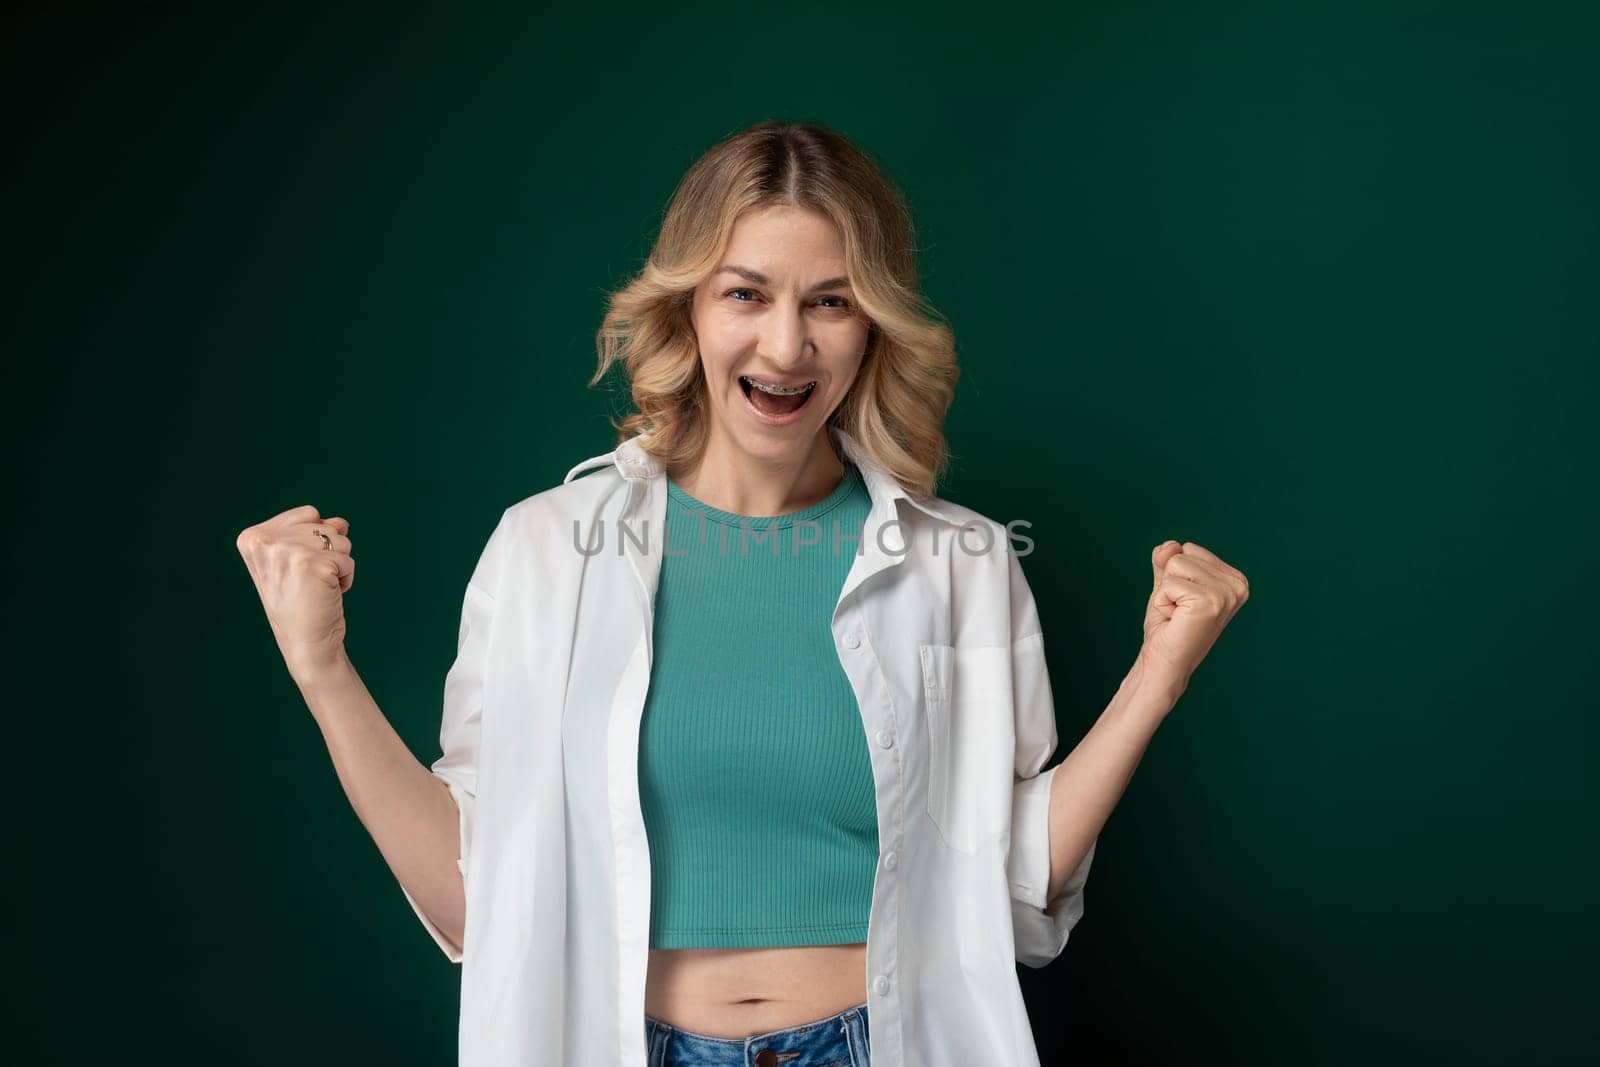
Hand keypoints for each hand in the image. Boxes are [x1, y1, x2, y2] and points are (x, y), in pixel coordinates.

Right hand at [236, 505, 354, 682]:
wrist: (305, 643)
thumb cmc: (301, 601)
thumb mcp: (295, 559)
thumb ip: (313, 531)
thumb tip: (340, 522)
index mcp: (252, 537)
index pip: (309, 513)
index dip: (314, 542)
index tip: (297, 569)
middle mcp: (265, 541)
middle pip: (325, 525)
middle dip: (328, 553)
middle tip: (309, 582)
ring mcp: (289, 552)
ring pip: (340, 539)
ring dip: (338, 565)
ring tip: (317, 587)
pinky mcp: (313, 565)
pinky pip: (348, 560)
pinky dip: (346, 578)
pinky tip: (328, 594)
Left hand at [1135, 540, 1249, 700]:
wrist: (1164, 661)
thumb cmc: (1168, 625)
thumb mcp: (1167, 584)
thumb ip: (1167, 560)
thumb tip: (1170, 544)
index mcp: (1235, 579)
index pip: (1189, 548)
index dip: (1175, 575)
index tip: (1184, 601)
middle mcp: (1238, 585)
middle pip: (1182, 553)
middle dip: (1170, 582)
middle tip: (1179, 610)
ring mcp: (1227, 594)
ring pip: (1175, 564)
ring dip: (1166, 592)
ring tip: (1178, 614)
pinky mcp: (1210, 603)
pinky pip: (1169, 582)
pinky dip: (1163, 601)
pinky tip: (1176, 619)